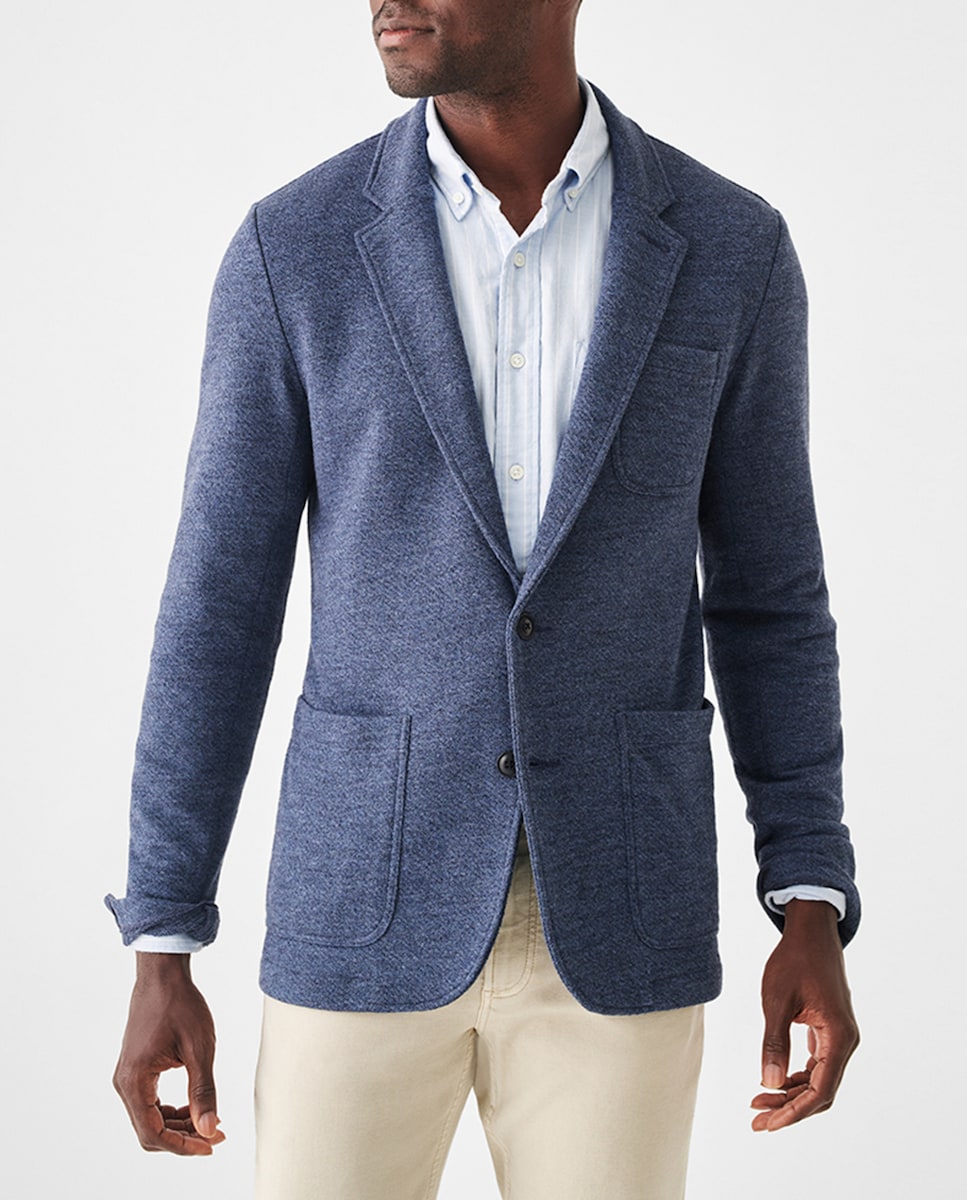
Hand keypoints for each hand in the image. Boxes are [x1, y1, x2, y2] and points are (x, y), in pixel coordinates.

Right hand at [113, 953, 224, 1154]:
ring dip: (178, 1125)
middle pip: (150, 1131)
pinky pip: (149, 1103)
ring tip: (209, 1121)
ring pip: (149, 1118)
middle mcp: (125, 1083)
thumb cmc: (180, 1005)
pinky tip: (193, 1105)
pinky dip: (171, 1110)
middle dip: (183, 1137)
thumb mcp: (199, 1049)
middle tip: (216, 1134)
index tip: (211, 1145)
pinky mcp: (135, 1069)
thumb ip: (204, 1091)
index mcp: (135, 1081)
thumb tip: (209, 1130)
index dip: (183, 1145)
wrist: (163, 976)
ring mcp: (128, 1076)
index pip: (153, 1134)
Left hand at [751, 899, 858, 1131]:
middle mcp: (845, 1041)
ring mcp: (839, 1036)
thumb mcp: (777, 1001)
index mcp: (839, 1037)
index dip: (794, 1112)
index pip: (820, 1090)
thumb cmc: (794, 961)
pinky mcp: (830, 1030)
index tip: (768, 1123)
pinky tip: (774, 1081)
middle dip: (789, 1109)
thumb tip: (769, 1083)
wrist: (811, 932)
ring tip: (759, 1104)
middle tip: (757, 1121)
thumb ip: (774, 1043)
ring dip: (790, 1094)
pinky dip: (796, 1076)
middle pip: (820, 1091)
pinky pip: (817, 1064)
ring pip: (818, 1079)